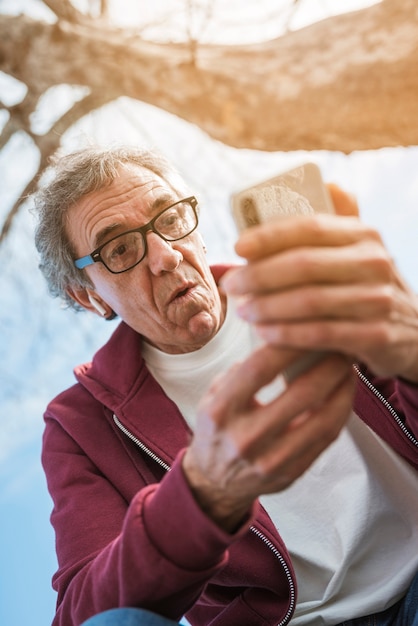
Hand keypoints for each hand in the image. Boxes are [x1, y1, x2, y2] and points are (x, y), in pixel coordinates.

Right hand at [182, 345, 353, 531]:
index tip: (307, 324)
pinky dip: (341, 410)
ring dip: (342, 387)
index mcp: (221, 411)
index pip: (260, 368)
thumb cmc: (217, 429)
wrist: (215, 482)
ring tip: (349, 366)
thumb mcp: (212, 396)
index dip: (289, 344)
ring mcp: (271, 459)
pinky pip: (326, 438)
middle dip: (328, 363)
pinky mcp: (291, 473)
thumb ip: (241, 371)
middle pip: (301, 393)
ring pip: (322, 418)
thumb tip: (277, 342)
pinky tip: (345, 392)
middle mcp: (245, 437)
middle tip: (341, 343)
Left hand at [221, 185, 417, 382]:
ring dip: (267, 307)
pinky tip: (265, 333)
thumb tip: (303, 198)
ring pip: (309, 301)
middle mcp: (374, 262)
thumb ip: (331, 227)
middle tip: (232, 285)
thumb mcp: (357, 252)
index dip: (269, 236)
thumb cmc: (367, 287)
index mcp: (364, 234)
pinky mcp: (377, 336)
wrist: (414, 331)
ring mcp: (378, 300)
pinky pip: (320, 334)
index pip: (309, 227)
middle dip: (258, 275)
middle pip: (303, 265)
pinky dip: (287, 334)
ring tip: (243, 311)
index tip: (237, 247)